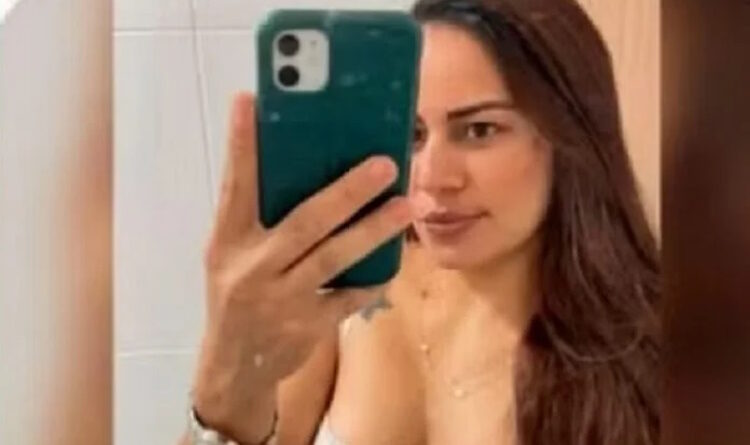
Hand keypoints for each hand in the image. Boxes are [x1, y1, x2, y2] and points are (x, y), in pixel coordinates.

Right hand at [191, 92, 415, 441]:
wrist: (234, 368)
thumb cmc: (235, 296)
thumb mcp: (229, 256)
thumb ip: (255, 218)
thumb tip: (297, 168)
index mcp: (228, 242)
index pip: (235, 187)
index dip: (242, 146)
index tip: (250, 103)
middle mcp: (253, 268)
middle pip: (304, 222)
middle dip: (346, 192)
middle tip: (385, 163)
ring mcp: (281, 300)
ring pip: (333, 258)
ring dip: (373, 230)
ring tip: (406, 205)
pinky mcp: (308, 327)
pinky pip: (349, 297)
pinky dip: (372, 279)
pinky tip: (393, 261)